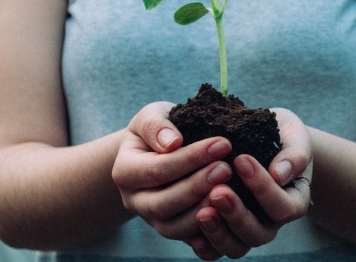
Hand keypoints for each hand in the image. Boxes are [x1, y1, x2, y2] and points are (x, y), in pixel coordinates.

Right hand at [112, 102, 232, 241]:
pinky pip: (188, 239)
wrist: (157, 150)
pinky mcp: (172, 230)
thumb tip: (172, 142)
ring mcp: (152, 220)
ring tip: (230, 190)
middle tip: (226, 169)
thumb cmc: (158, 129)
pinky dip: (208, 230)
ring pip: (174, 228)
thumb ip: (156, 125)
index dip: (190, 158)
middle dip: (197, 187)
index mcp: (125, 171)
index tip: (222, 144)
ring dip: (203, 210)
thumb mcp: (151, 116)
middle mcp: (134, 200)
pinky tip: (229, 212)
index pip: (157, 169)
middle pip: (162, 204)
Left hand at [189, 108, 312, 259]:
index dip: (263, 188)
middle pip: (258, 233)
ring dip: (218, 232)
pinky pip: (215, 251)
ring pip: (236, 247)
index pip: (283, 207)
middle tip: (218, 191)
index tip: (241, 160)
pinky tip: (192, 233)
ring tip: (202, 212)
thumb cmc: (281, 135)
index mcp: (294, 200)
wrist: (263, 140)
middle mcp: (271, 222)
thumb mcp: (294, 135)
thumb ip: (294, 154)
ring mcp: (247, 230)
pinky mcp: (225, 232)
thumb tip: (279, 174)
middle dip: (237, 214)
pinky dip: (205, 245)